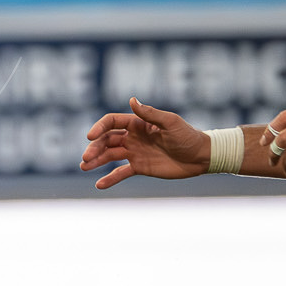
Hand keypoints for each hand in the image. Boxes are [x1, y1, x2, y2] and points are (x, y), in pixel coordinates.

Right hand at [78, 98, 207, 188]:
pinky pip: (120, 173)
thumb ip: (150, 113)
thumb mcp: (170, 122)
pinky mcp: (139, 167)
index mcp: (138, 124)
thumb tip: (132, 100)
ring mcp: (135, 153)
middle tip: (86, 159)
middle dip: (94, 148)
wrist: (201, 157)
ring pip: (109, 155)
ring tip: (84, 167)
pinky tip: (99, 185)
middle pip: (106, 140)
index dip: (99, 128)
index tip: (90, 137)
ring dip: (96, 161)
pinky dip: (110, 179)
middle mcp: (133, 137)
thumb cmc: (188, 137)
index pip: (112, 122)